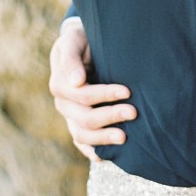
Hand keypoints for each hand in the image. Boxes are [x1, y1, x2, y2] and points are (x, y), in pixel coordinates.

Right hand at [49, 19, 135, 160]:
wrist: (82, 46)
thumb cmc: (81, 39)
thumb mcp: (74, 39)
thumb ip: (71, 58)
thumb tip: (76, 81)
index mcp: (60, 83)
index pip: (83, 95)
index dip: (105, 94)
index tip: (127, 91)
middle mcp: (63, 103)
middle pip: (84, 117)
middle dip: (111, 116)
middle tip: (134, 112)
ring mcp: (69, 116)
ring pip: (82, 134)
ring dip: (104, 138)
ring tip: (125, 137)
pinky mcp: (77, 123)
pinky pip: (81, 142)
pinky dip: (92, 150)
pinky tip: (106, 155)